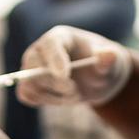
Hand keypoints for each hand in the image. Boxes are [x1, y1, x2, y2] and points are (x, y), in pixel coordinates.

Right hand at [16, 25, 131, 106]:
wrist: (95, 80)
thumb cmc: (102, 65)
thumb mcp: (111, 62)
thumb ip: (108, 59)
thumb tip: (109, 55)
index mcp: (61, 37)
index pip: (50, 44)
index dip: (55, 59)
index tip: (65, 76)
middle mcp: (41, 49)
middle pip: (34, 65)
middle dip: (55, 83)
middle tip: (76, 91)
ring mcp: (32, 67)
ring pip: (31, 83)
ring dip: (54, 96)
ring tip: (75, 95)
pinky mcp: (30, 83)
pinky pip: (27, 95)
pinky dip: (45, 101)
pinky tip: (62, 99)